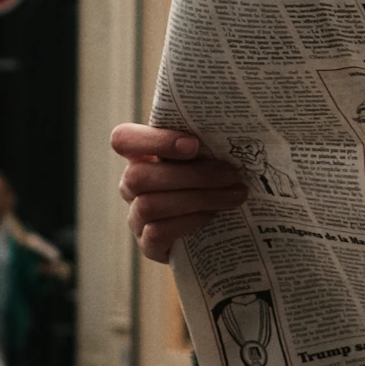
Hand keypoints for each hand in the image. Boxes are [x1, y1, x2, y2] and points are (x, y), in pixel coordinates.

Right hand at [112, 123, 249, 263]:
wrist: (218, 229)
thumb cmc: (215, 181)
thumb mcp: (210, 157)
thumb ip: (211, 141)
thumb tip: (241, 121)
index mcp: (142, 156)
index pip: (123, 139)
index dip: (153, 141)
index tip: (193, 145)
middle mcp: (131, 185)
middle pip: (139, 176)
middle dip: (192, 175)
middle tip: (233, 174)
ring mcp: (136, 216)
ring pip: (149, 205)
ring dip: (198, 198)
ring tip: (235, 194)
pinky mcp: (148, 244)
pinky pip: (158, 232)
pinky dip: (189, 221)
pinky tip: (214, 215)